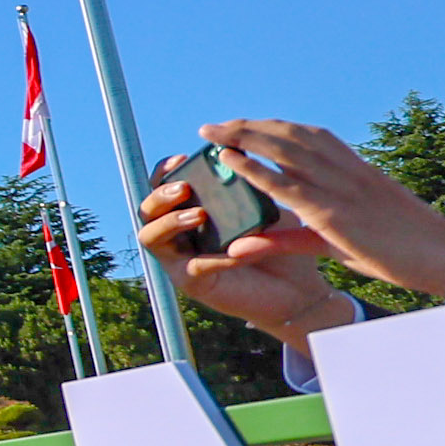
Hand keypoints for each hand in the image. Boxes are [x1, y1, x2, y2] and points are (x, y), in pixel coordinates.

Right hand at [139, 170, 355, 341]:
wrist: (298, 287)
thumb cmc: (278, 242)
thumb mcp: (262, 206)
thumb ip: (246, 187)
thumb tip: (238, 158)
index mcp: (189, 210)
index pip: (162, 186)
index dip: (164, 172)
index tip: (181, 159)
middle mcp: (177, 234)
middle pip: (147, 209)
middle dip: (160, 195)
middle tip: (183, 188)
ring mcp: (180, 259)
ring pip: (150, 236)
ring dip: (170, 222)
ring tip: (198, 215)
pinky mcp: (192, 284)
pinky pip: (192, 267)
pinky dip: (213, 258)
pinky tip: (237, 253)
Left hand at [165, 118, 444, 309]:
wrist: (443, 256)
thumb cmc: (398, 247)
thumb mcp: (335, 240)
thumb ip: (287, 239)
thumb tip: (245, 243)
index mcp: (355, 168)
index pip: (308, 137)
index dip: (272, 128)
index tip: (243, 125)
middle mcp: (345, 171)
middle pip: (290, 136)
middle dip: (249, 127)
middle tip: (213, 126)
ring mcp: (340, 189)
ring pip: (285, 151)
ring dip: (245, 137)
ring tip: (213, 133)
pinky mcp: (334, 213)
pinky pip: (288, 185)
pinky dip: (256, 169)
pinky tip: (231, 159)